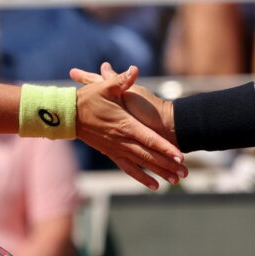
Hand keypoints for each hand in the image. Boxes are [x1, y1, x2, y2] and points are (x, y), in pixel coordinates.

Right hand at [73, 65, 185, 188]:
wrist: (70, 116)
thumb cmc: (89, 99)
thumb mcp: (106, 87)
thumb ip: (122, 80)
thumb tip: (134, 69)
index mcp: (125, 125)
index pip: (150, 139)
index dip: (165, 148)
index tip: (180, 156)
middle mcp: (123, 140)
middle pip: (149, 155)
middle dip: (168, 164)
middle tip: (185, 172)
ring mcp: (117, 148)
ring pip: (142, 164)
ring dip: (159, 172)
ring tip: (176, 181)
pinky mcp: (112, 153)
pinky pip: (128, 168)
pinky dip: (142, 178)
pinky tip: (155, 186)